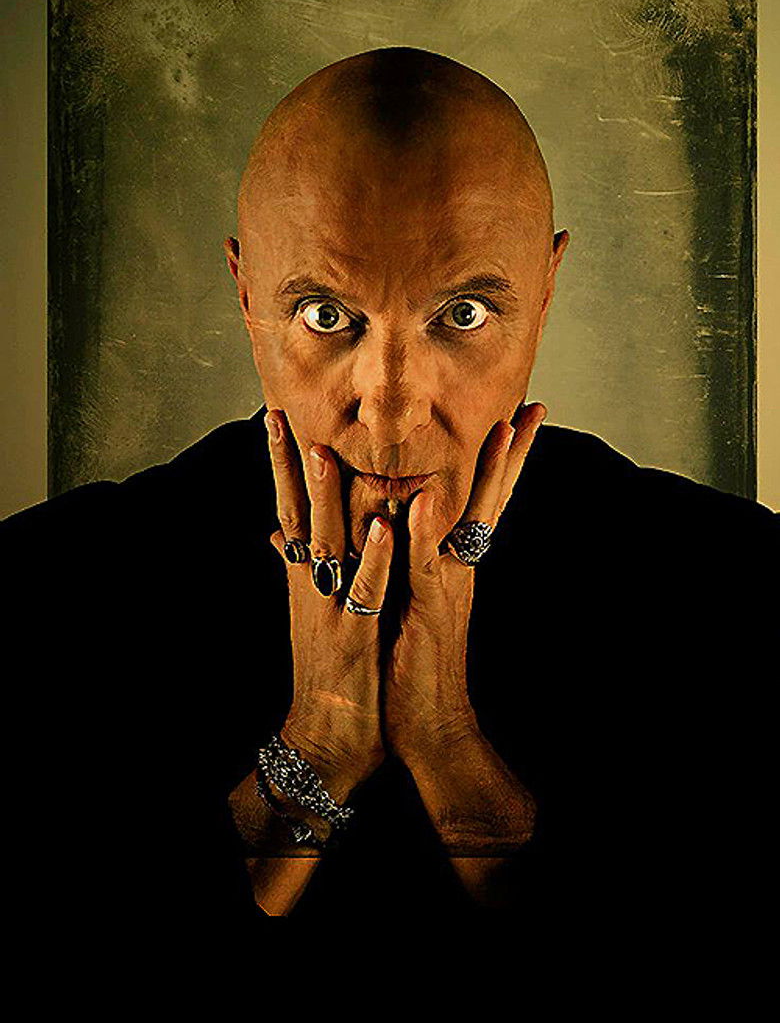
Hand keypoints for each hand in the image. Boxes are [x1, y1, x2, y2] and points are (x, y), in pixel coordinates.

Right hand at [265, 408, 393, 799]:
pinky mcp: (353, 635)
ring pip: (325, 544)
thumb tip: (278, 535)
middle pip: (295, 514)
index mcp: (307, 575)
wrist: (326, 739)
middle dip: (286, 464)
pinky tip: (379, 528)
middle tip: (276, 414)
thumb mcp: (311, 613)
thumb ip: (297, 567)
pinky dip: (371, 559)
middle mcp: (311, 584)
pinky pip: (365, 591)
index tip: (275, 417)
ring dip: (322, 499)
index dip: (282, 464)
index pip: (290, 508)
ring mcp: (329, 607)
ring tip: (320, 451)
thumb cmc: (329, 673)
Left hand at [383, 402, 546, 764]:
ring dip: (488, 475)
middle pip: (492, 499)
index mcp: (452, 561)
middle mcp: (459, 567)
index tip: (514, 416)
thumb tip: (383, 523)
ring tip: (504, 429)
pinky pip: (428, 566)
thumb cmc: (408, 662)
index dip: (497, 460)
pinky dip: (426, 534)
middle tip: (535, 408)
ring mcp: (449, 586)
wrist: (426, 723)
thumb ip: (399, 561)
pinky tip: (429, 500)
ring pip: (472, 520)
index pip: (479, 499)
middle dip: (513, 453)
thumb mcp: (400, 600)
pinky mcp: (428, 611)